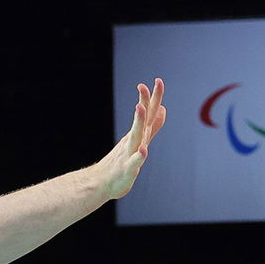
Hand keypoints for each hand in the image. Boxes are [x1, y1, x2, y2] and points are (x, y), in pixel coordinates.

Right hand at [99, 79, 166, 199]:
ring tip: (139, 107)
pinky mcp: (127, 170)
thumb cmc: (121, 162)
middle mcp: (133, 140)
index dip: (153, 97)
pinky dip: (138, 156)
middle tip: (144, 85)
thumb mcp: (140, 140)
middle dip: (144, 102)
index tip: (157, 80)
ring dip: (138, 122)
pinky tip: (144, 151)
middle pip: (141, 119)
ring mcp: (129, 154)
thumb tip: (162, 109)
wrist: (101, 183)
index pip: (147, 112)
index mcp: (138, 134)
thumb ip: (152, 125)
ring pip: (135, 136)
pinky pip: (134, 162)